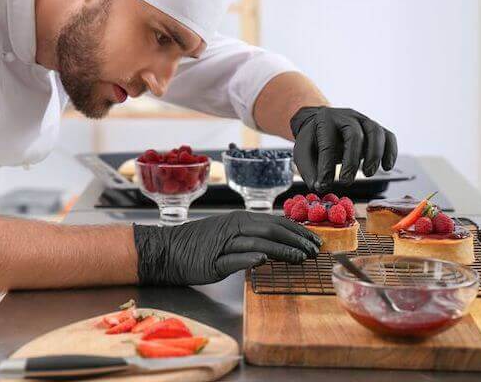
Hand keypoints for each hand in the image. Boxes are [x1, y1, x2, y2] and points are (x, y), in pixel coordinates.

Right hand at [133, 211, 321, 285]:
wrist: (166, 250)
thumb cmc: (199, 243)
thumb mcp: (227, 233)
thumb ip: (251, 234)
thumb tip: (281, 238)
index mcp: (239, 219)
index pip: (275, 222)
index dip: (297, 231)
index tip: (314, 240)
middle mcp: (233, 227)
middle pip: (270, 230)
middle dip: (295, 240)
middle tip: (313, 251)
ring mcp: (223, 244)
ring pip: (256, 243)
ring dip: (280, 250)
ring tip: (298, 258)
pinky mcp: (212, 262)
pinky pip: (233, 259)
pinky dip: (249, 259)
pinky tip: (262, 262)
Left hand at [290, 106, 397, 192]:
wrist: (323, 124)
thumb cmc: (314, 140)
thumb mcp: (304, 152)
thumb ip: (309, 170)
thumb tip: (319, 187)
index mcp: (324, 120)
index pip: (327, 144)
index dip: (326, 166)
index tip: (324, 184)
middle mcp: (345, 116)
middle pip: (354, 134)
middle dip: (351, 160)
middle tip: (346, 181)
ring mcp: (363, 119)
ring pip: (375, 132)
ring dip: (374, 155)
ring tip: (368, 173)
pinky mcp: (375, 127)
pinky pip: (389, 136)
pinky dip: (391, 152)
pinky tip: (387, 167)